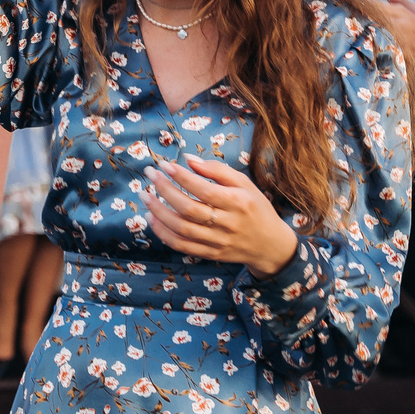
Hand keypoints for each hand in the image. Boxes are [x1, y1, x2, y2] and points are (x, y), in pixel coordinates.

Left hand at [145, 156, 297, 275]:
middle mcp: (227, 224)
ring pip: (182, 229)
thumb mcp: (245, 184)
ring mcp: (218, 242)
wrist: (270, 245)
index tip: (164, 165)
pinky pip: (182, 246)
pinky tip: (152, 219)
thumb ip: (217, 170)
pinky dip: (164, 233)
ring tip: (145, 196)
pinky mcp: (210, 254)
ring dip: (159, 212)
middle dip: (165, 190)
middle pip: (189, 209)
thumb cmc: (255, 208)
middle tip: (149, 174)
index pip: (204, 189)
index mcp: (238, 203)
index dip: (181, 177)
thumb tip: (188, 159)